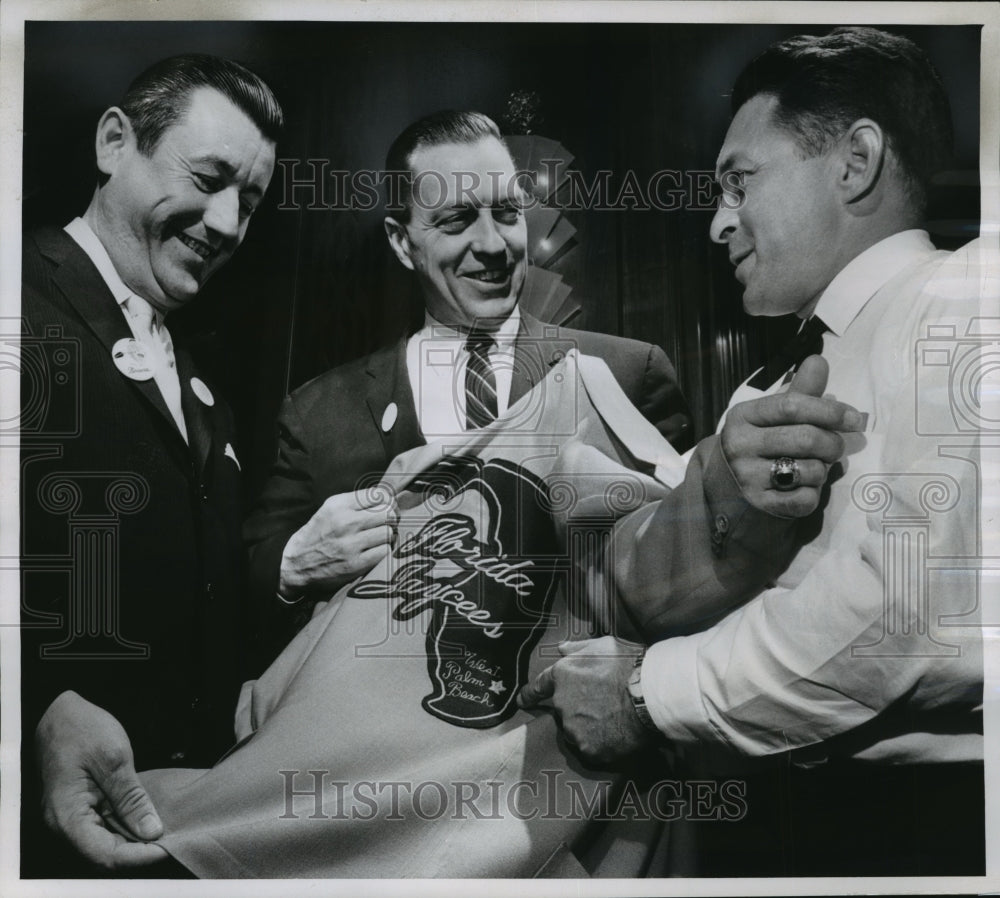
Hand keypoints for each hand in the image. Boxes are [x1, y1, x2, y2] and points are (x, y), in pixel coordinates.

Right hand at [35, 691, 167, 869]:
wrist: (59, 712)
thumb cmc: (82, 730)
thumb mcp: (114, 759)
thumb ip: (131, 799)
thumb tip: (152, 831)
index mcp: (67, 816)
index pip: (105, 855)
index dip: (139, 857)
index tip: (169, 847)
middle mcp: (65, 825)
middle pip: (106, 854)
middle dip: (141, 851)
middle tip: (174, 839)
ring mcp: (72, 817)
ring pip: (107, 842)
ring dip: (136, 840)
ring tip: (167, 831)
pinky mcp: (82, 808)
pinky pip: (105, 827)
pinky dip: (127, 826)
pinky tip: (149, 819)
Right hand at [279, 489, 397, 594]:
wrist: (295, 564)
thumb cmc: (317, 534)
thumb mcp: (330, 509)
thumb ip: (355, 502)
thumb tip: (387, 498)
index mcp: (339, 504)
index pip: (379, 495)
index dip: (388, 501)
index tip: (387, 507)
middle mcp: (345, 522)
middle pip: (388, 513)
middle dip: (392, 518)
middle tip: (388, 523)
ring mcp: (351, 544)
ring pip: (389, 532)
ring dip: (388, 536)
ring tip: (380, 538)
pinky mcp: (355, 564)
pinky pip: (385, 551)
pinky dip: (383, 550)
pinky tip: (375, 550)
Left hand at [517, 637, 651, 765]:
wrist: (649, 694)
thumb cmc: (628, 664)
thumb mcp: (602, 645)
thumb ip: (578, 648)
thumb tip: (560, 649)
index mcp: (561, 676)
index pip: (537, 688)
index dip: (529, 695)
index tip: (522, 701)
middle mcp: (561, 704)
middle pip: (562, 711)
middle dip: (576, 708)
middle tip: (601, 705)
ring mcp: (574, 729)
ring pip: (576, 731)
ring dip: (587, 727)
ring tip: (611, 720)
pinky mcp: (589, 749)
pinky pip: (591, 749)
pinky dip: (601, 744)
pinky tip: (616, 734)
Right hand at [721, 355, 866, 516]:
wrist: (723, 489)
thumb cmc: (757, 446)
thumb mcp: (770, 417)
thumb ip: (799, 392)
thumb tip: (818, 361)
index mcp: (743, 417)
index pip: (792, 406)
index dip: (829, 411)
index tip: (853, 418)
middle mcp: (740, 445)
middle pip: (806, 439)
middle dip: (832, 444)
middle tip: (835, 448)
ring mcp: (747, 477)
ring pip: (810, 471)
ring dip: (822, 471)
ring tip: (812, 468)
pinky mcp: (759, 505)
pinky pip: (805, 499)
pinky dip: (813, 494)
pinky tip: (802, 488)